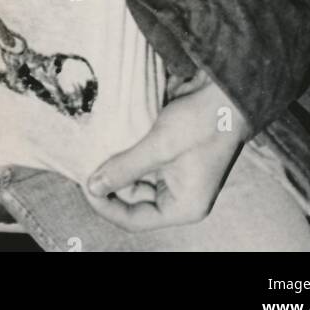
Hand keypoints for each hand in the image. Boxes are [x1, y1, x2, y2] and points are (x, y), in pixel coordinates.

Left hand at [84, 71, 248, 231]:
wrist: (226, 90)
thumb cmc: (202, 123)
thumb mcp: (160, 146)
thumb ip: (126, 168)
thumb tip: (93, 186)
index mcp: (184, 205)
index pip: (136, 219)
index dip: (107, 206)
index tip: (84, 185)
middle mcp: (178, 194)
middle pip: (132, 200)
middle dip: (109, 184)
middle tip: (83, 164)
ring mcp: (174, 174)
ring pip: (134, 180)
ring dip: (115, 166)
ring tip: (92, 152)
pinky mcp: (168, 153)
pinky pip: (141, 161)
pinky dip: (125, 153)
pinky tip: (106, 141)